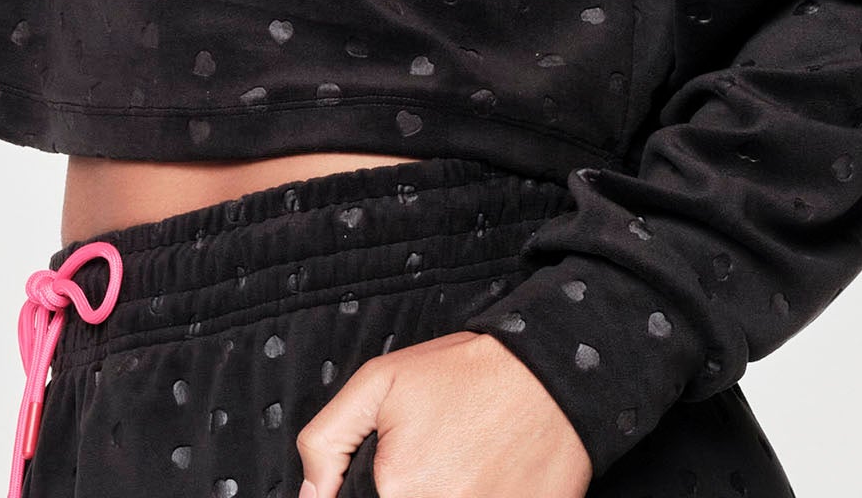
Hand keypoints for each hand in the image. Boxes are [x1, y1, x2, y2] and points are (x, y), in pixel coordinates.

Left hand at [296, 330, 593, 497]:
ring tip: (458, 467)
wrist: (551, 378)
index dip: (367, 494)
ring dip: (442, 494)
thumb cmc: (466, 375)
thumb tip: (310, 495)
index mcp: (399, 490)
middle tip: (433, 462)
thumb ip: (328, 441)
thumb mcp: (380, 382)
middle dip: (407, 491)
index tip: (391, 477)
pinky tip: (480, 480)